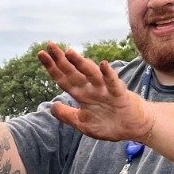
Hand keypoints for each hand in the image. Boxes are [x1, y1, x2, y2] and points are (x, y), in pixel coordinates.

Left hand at [38, 43, 152, 141]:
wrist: (133, 128)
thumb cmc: (109, 124)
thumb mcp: (83, 124)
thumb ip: (68, 116)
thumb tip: (52, 106)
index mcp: (82, 94)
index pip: (64, 79)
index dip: (52, 68)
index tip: (41, 55)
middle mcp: (91, 89)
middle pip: (74, 72)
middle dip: (61, 60)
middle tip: (49, 45)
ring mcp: (105, 90)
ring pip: (91, 74)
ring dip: (80, 63)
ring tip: (69, 52)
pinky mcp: (119, 94)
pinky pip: (113, 83)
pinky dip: (108, 75)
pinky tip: (103, 65)